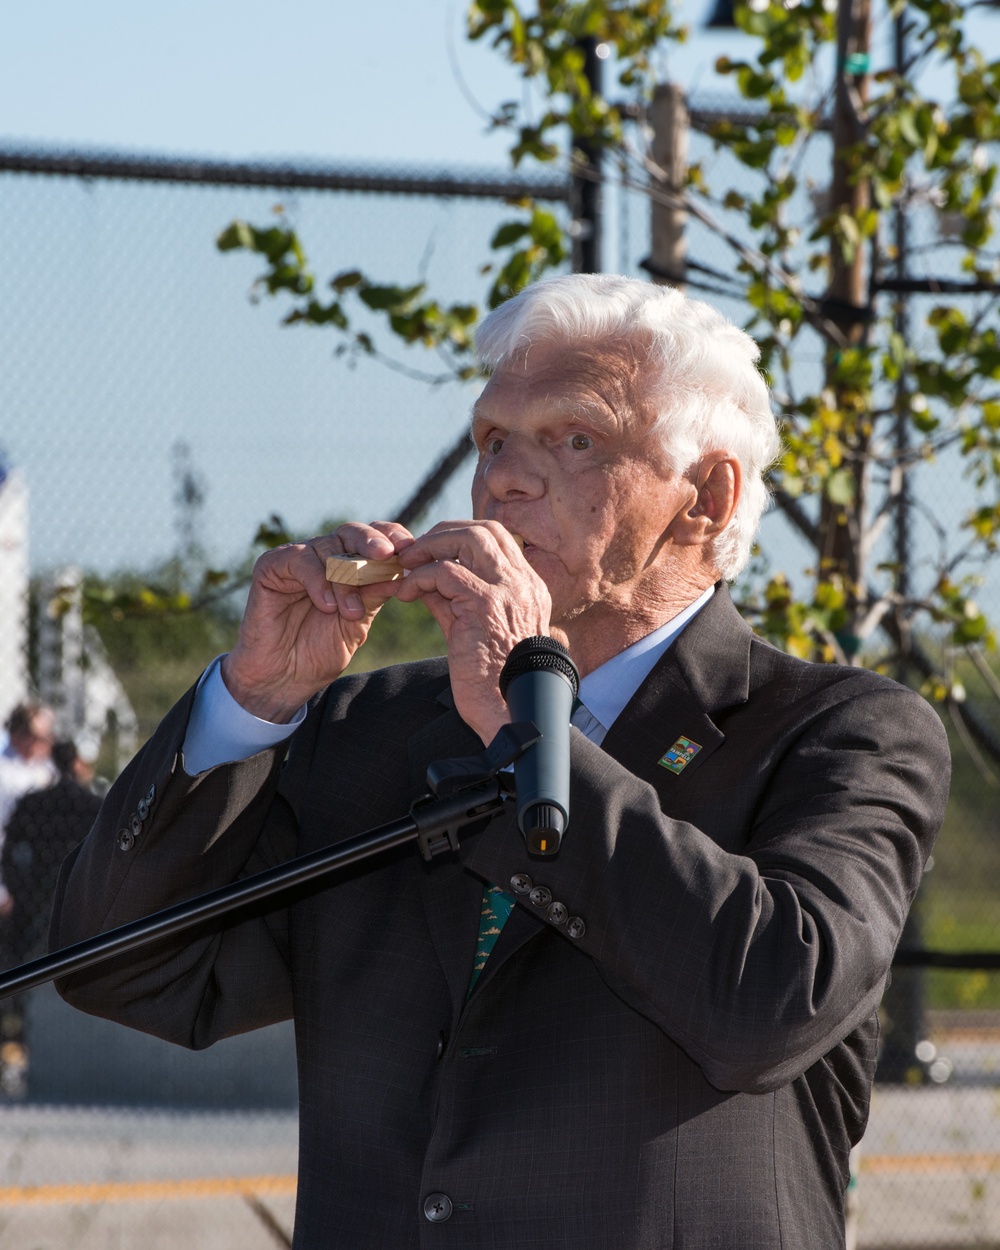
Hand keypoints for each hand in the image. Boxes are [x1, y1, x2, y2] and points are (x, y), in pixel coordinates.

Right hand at [222, 522, 413, 721]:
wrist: (284, 677)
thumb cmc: (320, 650)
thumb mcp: (358, 622)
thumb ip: (376, 594)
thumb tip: (407, 572)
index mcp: (350, 565)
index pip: (374, 538)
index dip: (392, 537)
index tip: (409, 549)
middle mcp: (325, 556)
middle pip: (352, 533)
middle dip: (372, 542)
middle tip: (386, 554)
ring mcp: (298, 558)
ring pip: (329, 549)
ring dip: (345, 580)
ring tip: (350, 612)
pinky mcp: (272, 566)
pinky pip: (300, 559)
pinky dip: (317, 580)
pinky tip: (326, 604)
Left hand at [395, 521, 556, 743]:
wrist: (510, 712)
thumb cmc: (493, 681)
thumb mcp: (474, 630)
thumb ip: (455, 601)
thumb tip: (426, 580)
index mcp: (528, 587)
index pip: (498, 539)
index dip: (461, 536)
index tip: (433, 552)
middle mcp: (523, 583)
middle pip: (484, 530)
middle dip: (444, 533)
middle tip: (414, 552)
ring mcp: (507, 591)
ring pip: (468, 539)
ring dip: (431, 547)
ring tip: (406, 566)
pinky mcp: (485, 605)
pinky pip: (446, 573)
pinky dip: (420, 578)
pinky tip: (405, 594)